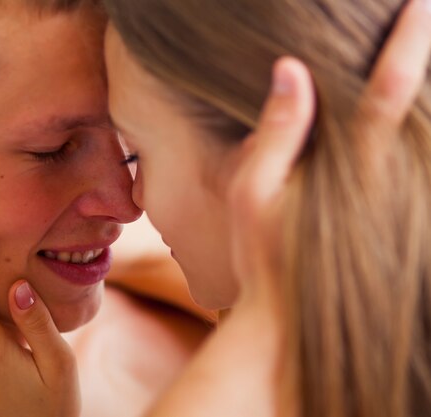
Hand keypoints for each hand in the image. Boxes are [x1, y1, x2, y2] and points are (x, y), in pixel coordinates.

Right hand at [146, 2, 430, 415]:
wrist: (289, 320)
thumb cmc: (259, 253)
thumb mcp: (250, 191)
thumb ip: (275, 130)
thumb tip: (291, 68)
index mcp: (350, 169)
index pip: (387, 94)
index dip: (408, 46)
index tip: (421, 6)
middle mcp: (390, 183)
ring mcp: (403, 208)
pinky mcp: (403, 226)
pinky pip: (426, 177)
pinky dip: (430, 146)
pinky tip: (427, 125)